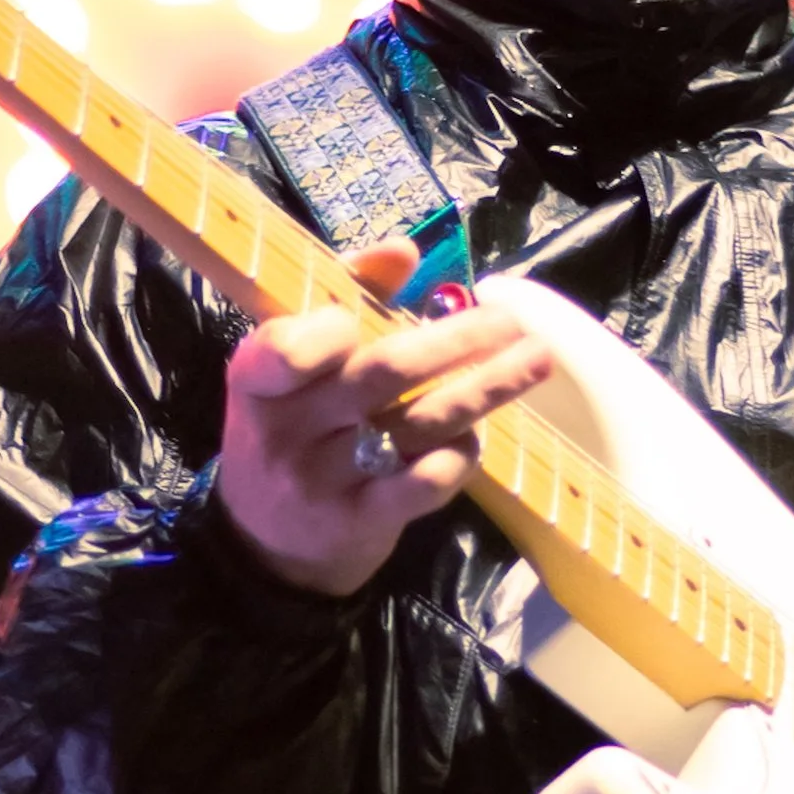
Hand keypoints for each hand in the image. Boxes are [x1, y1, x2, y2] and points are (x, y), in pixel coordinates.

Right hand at [218, 239, 554, 597]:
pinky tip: (479, 431)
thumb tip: (405, 248)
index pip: (291, 347)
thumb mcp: (288, 367)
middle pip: (383, 374)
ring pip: (419, 423)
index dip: (338, 326)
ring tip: (535, 359)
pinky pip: (426, 481)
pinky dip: (460, 452)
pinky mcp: (361, 522)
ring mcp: (324, 482)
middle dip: (456, 340)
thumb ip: (344, 295)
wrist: (266, 545)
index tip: (395, 308)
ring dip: (485, 388)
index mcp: (258, 381)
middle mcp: (286, 431)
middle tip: (511, 320)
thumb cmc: (291, 431)